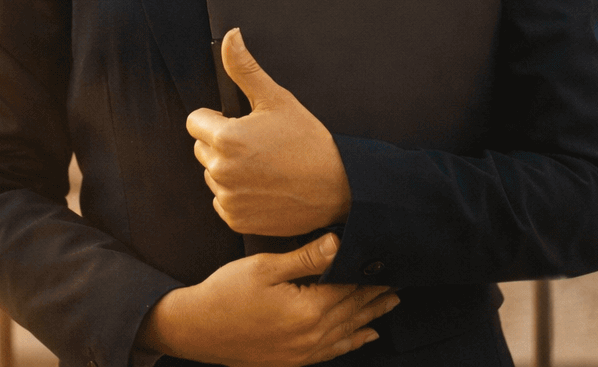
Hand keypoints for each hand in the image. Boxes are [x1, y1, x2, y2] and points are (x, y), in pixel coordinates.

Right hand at [136, 232, 396, 366]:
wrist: (197, 329)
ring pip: (348, 333)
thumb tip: (339, 243)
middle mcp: (311, 337)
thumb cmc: (226, 293)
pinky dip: (353, 341)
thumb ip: (306, 257)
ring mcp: (303, 353)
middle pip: (353, 312)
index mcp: (307, 311)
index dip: (370, 276)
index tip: (391, 264)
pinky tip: (366, 336)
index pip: (349, 289)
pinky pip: (333, 352)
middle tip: (400, 280)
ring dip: (371, 316)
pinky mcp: (294, 361)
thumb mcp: (265, 267)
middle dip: (377, 294)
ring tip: (391, 302)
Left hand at [187, 29, 351, 235]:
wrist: (336, 188)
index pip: (196, 121)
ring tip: (263, 165)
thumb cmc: (308, 141)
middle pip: (202, 148)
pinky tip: (263, 186)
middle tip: (257, 144)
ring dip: (229, 169)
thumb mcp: (276, 99)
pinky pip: (223, 200)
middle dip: (222, 143)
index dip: (217, 118)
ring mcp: (227, 198)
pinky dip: (237, 194)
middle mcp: (220, 171)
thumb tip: (230, 37)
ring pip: (212, 174)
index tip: (240, 123)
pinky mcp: (235, 219)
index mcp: (226, 138)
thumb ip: (245, 68)